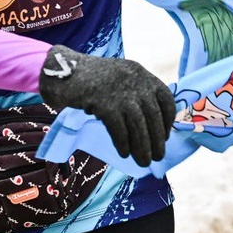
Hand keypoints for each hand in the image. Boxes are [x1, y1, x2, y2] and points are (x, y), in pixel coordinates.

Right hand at [39, 45, 175, 167]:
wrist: (64, 71)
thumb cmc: (91, 79)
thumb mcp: (119, 77)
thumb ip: (135, 93)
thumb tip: (150, 127)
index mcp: (140, 73)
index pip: (165, 97)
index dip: (168, 119)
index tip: (165, 136)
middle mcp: (134, 80)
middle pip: (153, 115)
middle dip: (156, 140)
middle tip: (157, 157)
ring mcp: (119, 91)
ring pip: (138, 125)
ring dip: (142, 147)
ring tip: (143, 161)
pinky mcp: (104, 103)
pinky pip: (119, 129)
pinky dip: (123, 143)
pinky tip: (123, 153)